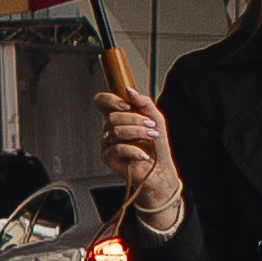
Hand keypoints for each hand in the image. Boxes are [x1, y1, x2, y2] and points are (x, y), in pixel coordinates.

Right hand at [96, 83, 179, 216]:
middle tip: (150, 126)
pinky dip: (134, 150)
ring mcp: (107, 142)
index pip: (102, 102)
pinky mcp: (107, 156)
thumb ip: (143, 102)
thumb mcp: (155, 118)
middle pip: (113, 117)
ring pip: (116, 131)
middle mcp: (110, 128)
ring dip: (138, 133)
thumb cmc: (157, 146)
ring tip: (151, 137)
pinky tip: (143, 154)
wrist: (160, 170)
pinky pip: (118, 148)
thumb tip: (128, 90)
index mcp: (118, 116)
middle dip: (136, 120)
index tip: (127, 104)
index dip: (110, 100)